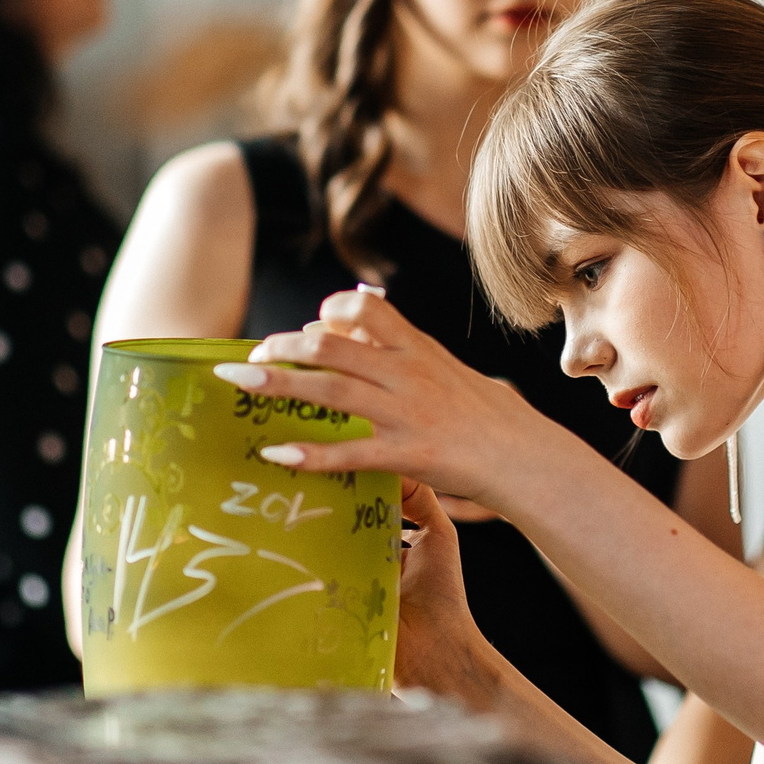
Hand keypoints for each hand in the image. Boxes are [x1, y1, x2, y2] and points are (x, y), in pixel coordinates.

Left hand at [223, 289, 569, 513]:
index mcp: (417, 348)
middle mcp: (406, 372)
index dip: (327, 312)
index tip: (307, 327)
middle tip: (250, 358)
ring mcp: (405, 412)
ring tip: (240, 384)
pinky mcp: (408, 453)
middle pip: (331, 346)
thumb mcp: (447, 369)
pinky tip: (276, 455)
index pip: (364, 308)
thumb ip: (404, 352)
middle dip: (282, 347)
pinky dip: (310, 454)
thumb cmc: (485, 415)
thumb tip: (363, 333)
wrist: (523, 456)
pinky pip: (350, 452)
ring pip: (330, 390)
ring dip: (278, 385)